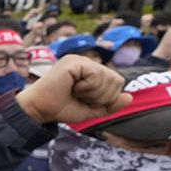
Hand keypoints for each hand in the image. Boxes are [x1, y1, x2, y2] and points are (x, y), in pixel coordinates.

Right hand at [16, 56, 130, 125]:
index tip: (85, 100)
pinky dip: (87, 87)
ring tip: (76, 92)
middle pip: (116, 79)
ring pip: (108, 77)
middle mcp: (88, 63)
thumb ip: (110, 105)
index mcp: (92, 71)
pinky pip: (96, 74)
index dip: (106, 97)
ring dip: (94, 92)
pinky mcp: (74, 61)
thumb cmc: (61, 108)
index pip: (117, 82)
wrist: (40, 110)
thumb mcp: (91, 110)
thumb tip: (129, 97)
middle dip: (101, 96)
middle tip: (81, 97)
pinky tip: (73, 87)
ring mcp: (80, 60)